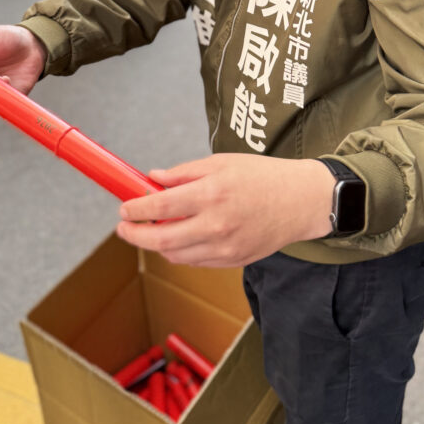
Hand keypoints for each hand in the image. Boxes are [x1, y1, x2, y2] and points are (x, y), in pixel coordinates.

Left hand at [116, 154, 334, 267]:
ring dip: (157, 244)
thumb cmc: (262, 176)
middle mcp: (217, 224)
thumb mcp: (220, 162)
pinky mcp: (233, 260)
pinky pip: (195, 261)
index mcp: (212, 193)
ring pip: (176, 255)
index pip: (160, 207)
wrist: (300, 201)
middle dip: (135, 235)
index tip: (124, 208)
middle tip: (123, 228)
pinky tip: (178, 237)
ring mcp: (225, 247)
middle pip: (162, 240)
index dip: (135, 210)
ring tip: (151, 230)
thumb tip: (153, 178)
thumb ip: (184, 172)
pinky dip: (180, 251)